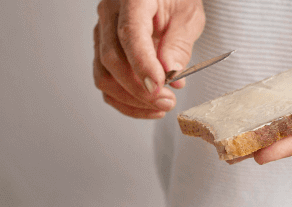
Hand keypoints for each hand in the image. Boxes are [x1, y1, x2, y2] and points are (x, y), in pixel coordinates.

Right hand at [93, 0, 204, 118]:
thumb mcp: (188, 15)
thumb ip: (179, 43)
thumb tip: (171, 73)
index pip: (130, 35)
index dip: (142, 65)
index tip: (159, 87)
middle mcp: (110, 14)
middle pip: (112, 60)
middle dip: (140, 89)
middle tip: (167, 101)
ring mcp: (102, 33)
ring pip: (104, 76)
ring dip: (132, 99)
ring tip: (161, 106)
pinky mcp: (103, 51)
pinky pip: (107, 83)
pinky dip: (126, 101)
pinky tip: (148, 107)